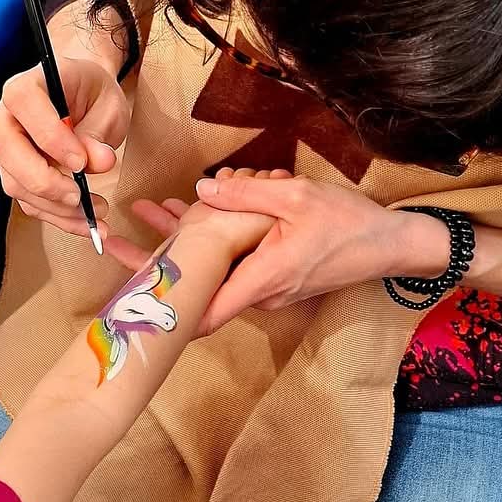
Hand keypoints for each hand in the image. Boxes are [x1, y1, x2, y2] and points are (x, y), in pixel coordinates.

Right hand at [0, 52, 129, 242]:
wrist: (85, 101)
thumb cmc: (93, 95)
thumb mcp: (107, 104)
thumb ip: (99, 130)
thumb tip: (99, 161)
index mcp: (27, 85)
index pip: (23, 102)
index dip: (49, 135)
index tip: (80, 161)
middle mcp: (6, 116)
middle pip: (5, 148)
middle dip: (44, 180)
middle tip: (80, 196)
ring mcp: (6, 150)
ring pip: (16, 184)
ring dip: (57, 207)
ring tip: (98, 211)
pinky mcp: (15, 176)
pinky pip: (29, 203)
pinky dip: (60, 218)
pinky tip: (88, 223)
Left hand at [151, 170, 448, 331]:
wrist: (389, 245)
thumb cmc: (349, 223)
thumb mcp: (297, 196)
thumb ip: (247, 193)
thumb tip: (201, 190)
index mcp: (262, 278)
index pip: (204, 312)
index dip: (166, 309)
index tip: (129, 298)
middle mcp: (260, 292)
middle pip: (198, 288)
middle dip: (158, 263)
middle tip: (112, 241)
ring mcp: (266, 288)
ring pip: (213, 273)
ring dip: (182, 246)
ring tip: (143, 211)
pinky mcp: (273, 278)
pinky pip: (232, 265)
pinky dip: (208, 244)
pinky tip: (188, 212)